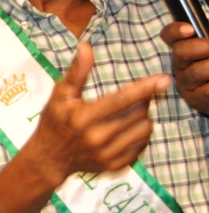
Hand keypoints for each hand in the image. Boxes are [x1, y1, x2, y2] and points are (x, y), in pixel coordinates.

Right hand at [27, 42, 170, 187]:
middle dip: (143, 101)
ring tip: (132, 111)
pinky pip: (141, 146)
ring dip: (144, 117)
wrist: (49, 157)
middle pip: (138, 114)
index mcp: (84, 117)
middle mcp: (97, 137)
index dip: (144, 88)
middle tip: (137, 95)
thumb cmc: (55, 120)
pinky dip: (140, 134)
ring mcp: (107, 154)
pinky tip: (128, 128)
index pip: (121, 99)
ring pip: (143, 130)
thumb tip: (86, 47)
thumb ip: (77, 71)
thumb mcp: (60, 93)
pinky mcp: (114, 165)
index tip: (163, 79)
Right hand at [160, 22, 208, 113]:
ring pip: (197, 71)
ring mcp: (184, 83)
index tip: (190, 29)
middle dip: (202, 47)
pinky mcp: (193, 99)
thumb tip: (203, 35)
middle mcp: (179, 65)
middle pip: (181, 51)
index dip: (176, 31)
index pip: (169, 36)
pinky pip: (206, 91)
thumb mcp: (207, 52)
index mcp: (183, 50)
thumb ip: (204, 43)